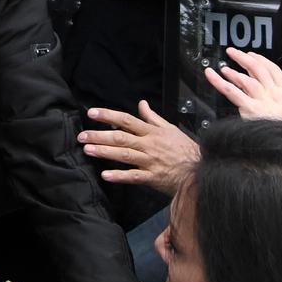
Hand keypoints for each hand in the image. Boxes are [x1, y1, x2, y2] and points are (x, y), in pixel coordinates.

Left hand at [79, 101, 198, 196]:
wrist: (200, 170)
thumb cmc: (184, 150)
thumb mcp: (170, 129)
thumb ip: (153, 117)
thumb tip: (141, 104)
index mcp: (152, 132)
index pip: (126, 120)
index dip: (108, 115)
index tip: (92, 113)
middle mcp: (149, 144)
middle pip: (121, 137)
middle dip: (99, 135)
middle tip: (82, 136)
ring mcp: (150, 161)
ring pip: (124, 154)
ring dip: (105, 152)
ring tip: (88, 150)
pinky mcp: (153, 177)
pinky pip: (134, 176)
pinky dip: (119, 176)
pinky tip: (105, 175)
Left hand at [203, 48, 281, 123]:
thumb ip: (278, 100)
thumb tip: (262, 90)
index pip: (274, 70)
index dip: (261, 60)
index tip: (252, 56)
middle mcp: (275, 95)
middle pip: (259, 70)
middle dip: (245, 58)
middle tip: (233, 52)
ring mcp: (263, 102)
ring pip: (247, 80)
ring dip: (234, 72)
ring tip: (224, 68)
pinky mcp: (251, 109)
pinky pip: (233, 92)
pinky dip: (220, 82)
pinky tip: (213, 76)